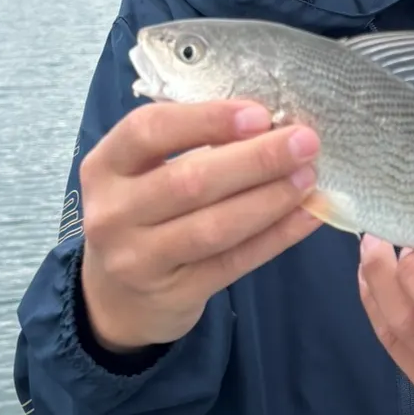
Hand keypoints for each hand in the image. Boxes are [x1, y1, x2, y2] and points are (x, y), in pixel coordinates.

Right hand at [78, 100, 321, 350]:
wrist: (116, 300)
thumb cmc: (142, 220)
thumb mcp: (142, 177)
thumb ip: (190, 151)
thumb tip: (270, 128)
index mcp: (104, 167)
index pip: (149, 130)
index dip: (206, 119)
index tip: (259, 114)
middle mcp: (114, 213)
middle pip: (191, 181)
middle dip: (256, 159)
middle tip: (305, 143)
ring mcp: (140, 259)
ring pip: (215, 226)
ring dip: (270, 199)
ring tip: (308, 178)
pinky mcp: (175, 294)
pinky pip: (234, 262)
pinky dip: (275, 237)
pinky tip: (306, 217)